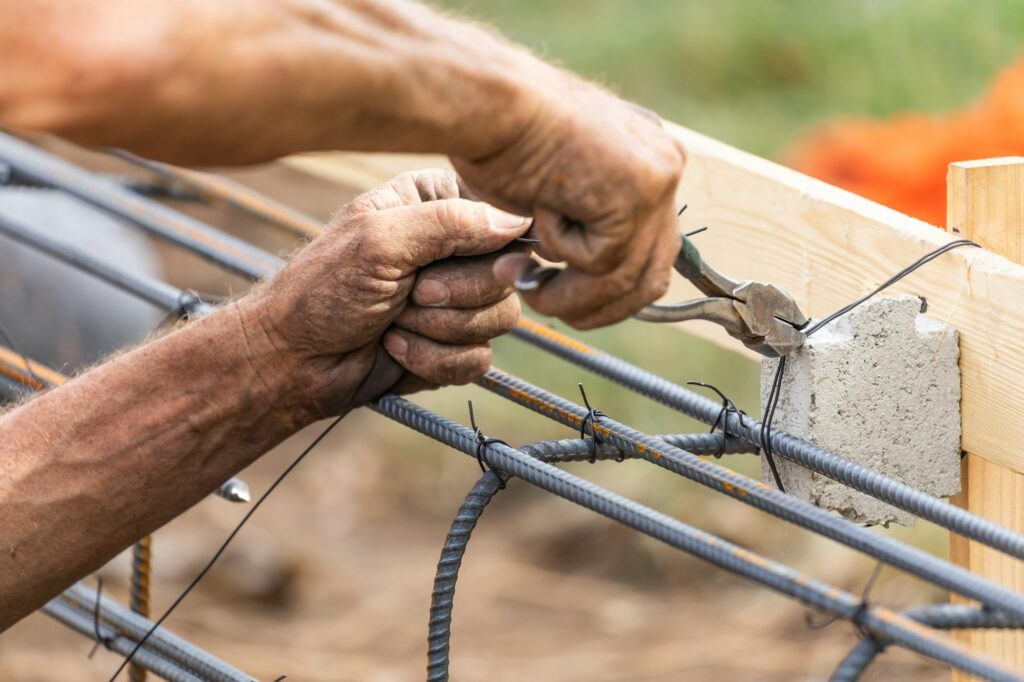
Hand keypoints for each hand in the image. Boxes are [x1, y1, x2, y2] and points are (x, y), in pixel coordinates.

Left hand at [241, 170, 527, 416]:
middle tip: (410, 294)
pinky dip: (435, 360)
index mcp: (436, 205)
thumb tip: (518, 221)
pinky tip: (395, 349)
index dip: (491, 245)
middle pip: (508, 273)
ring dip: (441, 329)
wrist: (292, 360)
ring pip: (501, 318)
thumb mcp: (380, 240)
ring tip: (394, 323)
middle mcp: (453, 248)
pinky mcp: (454, 345)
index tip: (453, 260)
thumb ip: (450, 224)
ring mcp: (456, 299)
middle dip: (455, 294)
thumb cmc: (321, 290)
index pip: (503, 216)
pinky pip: (480, 359)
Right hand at [452, 71, 685, 328]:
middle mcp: (664, 166)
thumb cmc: (499, 139)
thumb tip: (589, 280)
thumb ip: (585, 227)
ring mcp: (658, 178)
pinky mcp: (640, 191)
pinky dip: (560, 253)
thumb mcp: (557, 194)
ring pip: (627, 279)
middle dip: (595, 307)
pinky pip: (603, 260)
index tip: (564, 299)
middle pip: (651, 276)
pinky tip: (537, 211)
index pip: (652, 254)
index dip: (609, 292)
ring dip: (568, 295)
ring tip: (524, 279)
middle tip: (543, 302)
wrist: (490, 101)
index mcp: (648, 162)